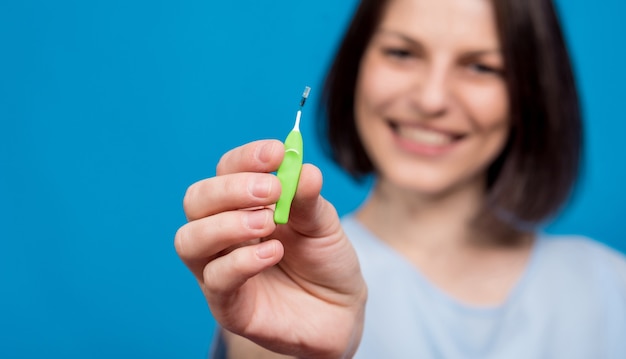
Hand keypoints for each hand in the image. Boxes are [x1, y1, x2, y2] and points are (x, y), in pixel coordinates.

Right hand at [175, 140, 366, 357]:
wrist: (341, 311)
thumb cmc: (325, 260)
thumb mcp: (322, 223)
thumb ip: (308, 199)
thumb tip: (303, 168)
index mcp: (243, 205)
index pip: (227, 171)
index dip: (246, 159)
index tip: (276, 152)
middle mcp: (223, 233)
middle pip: (196, 201)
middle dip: (230, 189)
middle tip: (271, 189)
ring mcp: (220, 269)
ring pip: (189, 240)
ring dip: (226, 224)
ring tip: (269, 222)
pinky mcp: (228, 305)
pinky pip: (216, 279)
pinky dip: (242, 261)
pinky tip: (273, 253)